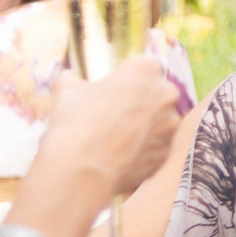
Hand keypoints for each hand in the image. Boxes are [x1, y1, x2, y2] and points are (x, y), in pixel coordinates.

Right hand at [40, 56, 182, 198]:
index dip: (132, 77)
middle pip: (157, 93)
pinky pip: (157, 147)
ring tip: (116, 138)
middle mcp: (165, 94)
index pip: (147, 66)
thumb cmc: (75, 123)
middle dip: (141, 101)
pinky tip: (121, 155)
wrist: (82, 170)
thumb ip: (71, 79)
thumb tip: (67, 78)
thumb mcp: (66, 91)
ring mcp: (170, 126)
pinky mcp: (166, 153)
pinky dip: (144, 150)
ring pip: (160, 121)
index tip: (118, 88)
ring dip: (145, 126)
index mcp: (145, 70)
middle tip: (116, 114)